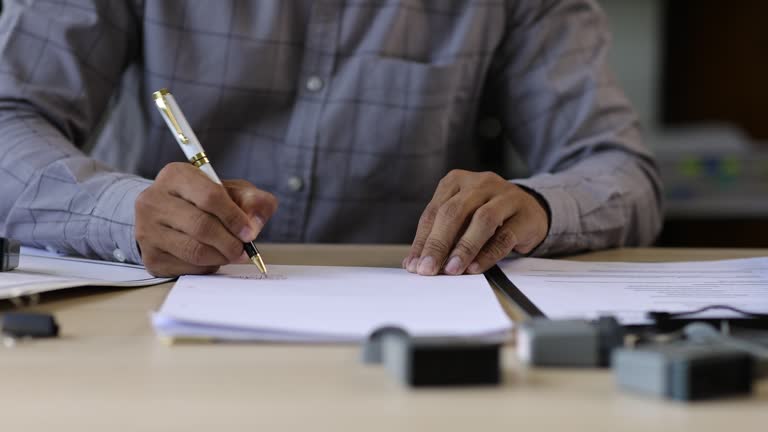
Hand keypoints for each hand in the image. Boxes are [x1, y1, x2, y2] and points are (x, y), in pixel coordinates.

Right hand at [135, 163, 277, 276]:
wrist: (170, 217)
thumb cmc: (205, 201)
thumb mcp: (232, 191)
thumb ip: (252, 200)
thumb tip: (255, 224)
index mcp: (176, 175)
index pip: (210, 196)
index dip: (234, 217)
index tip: (250, 232)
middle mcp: (154, 200)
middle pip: (202, 226)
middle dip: (230, 242)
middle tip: (243, 250)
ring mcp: (147, 229)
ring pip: (194, 250)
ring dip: (221, 257)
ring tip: (231, 254)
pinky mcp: (150, 256)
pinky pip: (186, 267)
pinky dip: (207, 266)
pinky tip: (211, 257)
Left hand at [404, 170, 548, 275]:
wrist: (530, 210)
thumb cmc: (487, 215)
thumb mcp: (461, 219)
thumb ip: (441, 237)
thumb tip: (416, 263)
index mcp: (456, 181)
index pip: (433, 212)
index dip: (422, 240)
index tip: (414, 265)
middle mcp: (480, 183)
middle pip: (453, 212)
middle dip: (438, 244)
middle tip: (428, 269)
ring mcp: (505, 195)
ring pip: (481, 220)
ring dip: (464, 248)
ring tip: (451, 270)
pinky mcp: (524, 214)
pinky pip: (505, 236)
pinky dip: (488, 254)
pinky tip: (475, 267)